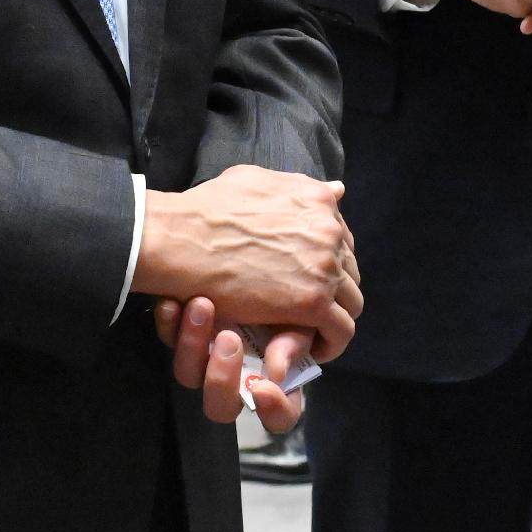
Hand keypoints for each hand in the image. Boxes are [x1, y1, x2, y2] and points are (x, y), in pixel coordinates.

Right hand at [133, 164, 359, 354]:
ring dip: (334, 317)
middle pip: (350, 270)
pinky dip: (331, 343)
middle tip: (308, 307)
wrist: (180, 240)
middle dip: (333, 290)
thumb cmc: (205, 211)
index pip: (341, 238)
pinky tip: (313, 350)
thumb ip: (299, 189)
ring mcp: (324, 266)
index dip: (327, 261)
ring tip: (311, 331)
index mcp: (317, 200)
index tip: (307, 278)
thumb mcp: (257, 182)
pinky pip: (340, 329)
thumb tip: (336, 189)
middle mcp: (329, 229)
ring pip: (351, 301)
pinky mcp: (312, 301)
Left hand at [154, 296, 320, 432]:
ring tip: (202, 305)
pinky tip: (172, 304)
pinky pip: (169, 340)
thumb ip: (294, 346)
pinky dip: (169, 324)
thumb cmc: (288, 304)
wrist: (262, 275)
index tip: (264, 388)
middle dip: (221, 378)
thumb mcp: (301, 319)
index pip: (278, 417)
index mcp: (273, 384)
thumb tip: (276, 372)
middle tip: (229, 338)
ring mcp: (206, 363)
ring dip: (192, 344)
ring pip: (188, 374)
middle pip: (221, 407)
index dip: (273, 410)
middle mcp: (235, 383)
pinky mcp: (183, 338)